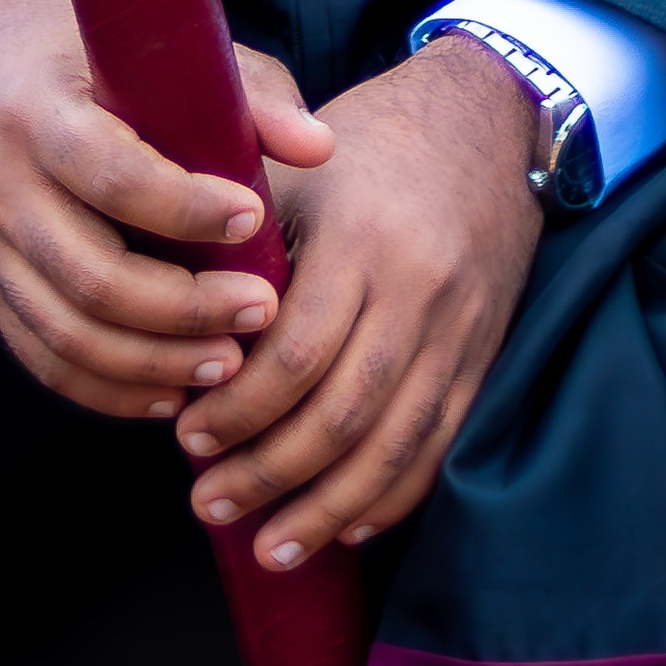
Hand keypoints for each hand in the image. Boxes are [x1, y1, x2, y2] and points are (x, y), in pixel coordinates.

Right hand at [0, 0, 329, 422]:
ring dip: (155, 363)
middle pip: (91, 275)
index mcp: (35, 110)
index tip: (252, 219)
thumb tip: (321, 147)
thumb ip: (243, 92)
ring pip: (66, 332)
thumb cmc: (84, 53)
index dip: (187, 208)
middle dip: (186, 308)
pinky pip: (42, 358)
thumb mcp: (154, 46)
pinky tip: (171, 391)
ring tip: (230, 364)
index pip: (112, 174)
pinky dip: (109, 389)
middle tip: (261, 312)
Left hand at [170, 30, 543, 577]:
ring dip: (327, 509)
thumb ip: (243, 238)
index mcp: (361, 236)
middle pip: (342, 413)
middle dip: (269, 473)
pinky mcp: (482, 356)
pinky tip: (346, 529)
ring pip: (392, 445)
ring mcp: (459, 330)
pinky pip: (436, 446)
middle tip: (208, 503)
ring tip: (270, 546)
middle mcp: (418, 289)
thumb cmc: (374, 142)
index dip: (239, 408)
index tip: (187, 436)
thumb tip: (173, 320)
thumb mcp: (301, 166)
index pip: (296, 352)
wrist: (492, 119)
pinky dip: (390, 497)